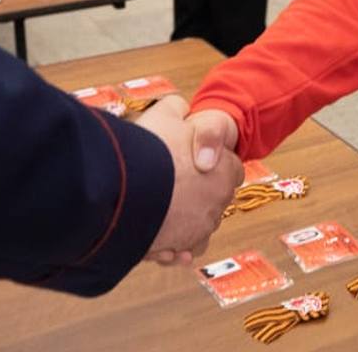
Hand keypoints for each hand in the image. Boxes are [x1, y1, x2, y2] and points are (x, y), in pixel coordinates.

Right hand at [133, 96, 240, 264]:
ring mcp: (203, 225)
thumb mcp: (164, 114)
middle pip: (212, 199)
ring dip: (183, 223)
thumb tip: (182, 110)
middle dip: (195, 196)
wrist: (126, 188)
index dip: (212, 165)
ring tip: (160, 216)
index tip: (192, 164)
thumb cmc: (150, 149)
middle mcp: (220, 199)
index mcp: (225, 168)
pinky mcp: (183, 246)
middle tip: (169, 190)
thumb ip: (177, 109)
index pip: (231, 169)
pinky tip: (159, 238)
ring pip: (197, 226)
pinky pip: (182, 248)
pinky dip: (174, 246)